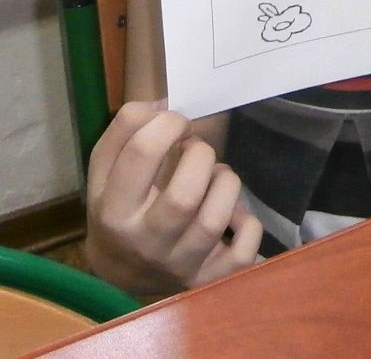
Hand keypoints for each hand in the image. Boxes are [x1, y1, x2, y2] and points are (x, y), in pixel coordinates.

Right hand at [84, 101, 262, 296]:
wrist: (122, 274)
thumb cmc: (121, 208)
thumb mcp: (107, 173)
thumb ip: (125, 132)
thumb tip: (161, 106)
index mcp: (114, 212)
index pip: (140, 155)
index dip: (167, 124)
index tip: (176, 123)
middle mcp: (146, 245)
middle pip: (184, 194)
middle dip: (201, 156)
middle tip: (197, 151)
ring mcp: (181, 266)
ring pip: (216, 218)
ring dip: (225, 182)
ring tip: (216, 177)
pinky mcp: (213, 279)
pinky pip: (244, 249)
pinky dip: (247, 223)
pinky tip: (233, 216)